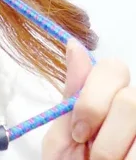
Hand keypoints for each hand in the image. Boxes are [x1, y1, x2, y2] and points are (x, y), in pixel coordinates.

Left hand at [43, 40, 135, 158]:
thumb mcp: (64, 138)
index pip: (114, 68)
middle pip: (131, 98)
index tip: (78, 130)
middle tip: (92, 156)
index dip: (93, 98)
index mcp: (110, 101)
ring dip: (117, 152)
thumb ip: (73, 96)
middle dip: (106, 132)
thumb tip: (74, 44)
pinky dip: (130, 159)